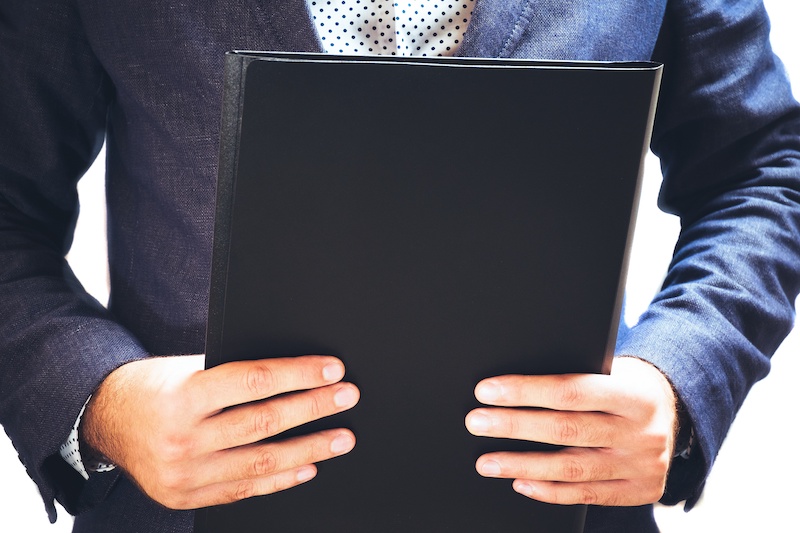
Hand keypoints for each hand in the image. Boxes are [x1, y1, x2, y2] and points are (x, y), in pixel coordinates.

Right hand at [81, 354, 359, 508]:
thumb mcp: (187, 368)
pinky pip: (243, 489)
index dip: (299, 375)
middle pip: (264, 423)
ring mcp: (183, 475)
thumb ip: (231, 376)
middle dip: (313, 408)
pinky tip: (308, 467)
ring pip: (260, 462)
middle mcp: (182, 439)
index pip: (254, 381)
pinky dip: (279, 479)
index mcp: (183, 396)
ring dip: (309, 450)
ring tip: (341, 438)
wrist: (104, 419)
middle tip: (347, 397)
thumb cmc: (154, 385)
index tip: (332, 369)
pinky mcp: (185, 497)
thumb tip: (296, 374)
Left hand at [464, 356, 677, 505]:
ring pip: (571, 469)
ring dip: (522, 465)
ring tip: (487, 461)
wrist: (678, 411)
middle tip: (477, 422)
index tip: (487, 391)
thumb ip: (576, 380)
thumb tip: (511, 387)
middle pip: (566, 430)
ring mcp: (642, 465)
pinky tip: (520, 482)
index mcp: (634, 394)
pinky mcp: (639, 491)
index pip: (571, 391)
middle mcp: (641, 431)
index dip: (525, 391)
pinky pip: (586, 495)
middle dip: (514, 426)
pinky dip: (549, 491)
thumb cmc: (628, 385)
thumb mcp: (613, 371)